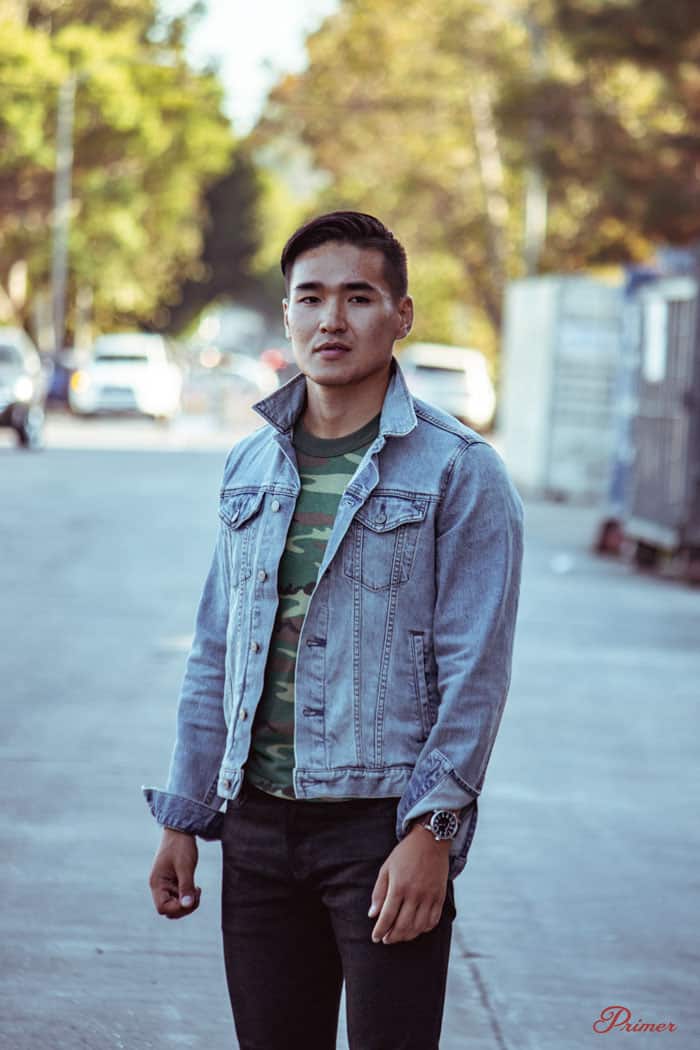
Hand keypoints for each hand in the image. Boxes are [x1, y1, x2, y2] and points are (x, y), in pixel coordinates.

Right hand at [149, 827, 201, 919]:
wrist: (181, 830)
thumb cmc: (181, 845)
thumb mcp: (185, 866)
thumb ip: (186, 886)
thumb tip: (187, 905)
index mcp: (157, 883)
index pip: (162, 907)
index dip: (178, 908)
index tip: (191, 897)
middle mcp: (159, 886)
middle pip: (169, 909)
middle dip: (184, 907)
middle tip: (197, 893)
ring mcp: (166, 885)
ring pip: (175, 905)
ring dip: (187, 902)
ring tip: (197, 890)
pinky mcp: (173, 882)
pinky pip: (179, 897)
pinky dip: (188, 896)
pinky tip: (196, 888)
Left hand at [368, 824, 449, 943]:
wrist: (431, 840)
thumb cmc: (405, 853)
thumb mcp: (386, 868)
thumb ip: (379, 892)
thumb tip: (373, 914)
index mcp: (399, 886)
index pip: (387, 916)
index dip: (380, 930)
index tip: (375, 937)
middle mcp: (415, 894)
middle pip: (403, 925)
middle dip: (392, 937)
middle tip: (386, 940)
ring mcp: (429, 896)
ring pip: (418, 926)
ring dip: (407, 936)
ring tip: (399, 937)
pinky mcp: (440, 897)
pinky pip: (433, 920)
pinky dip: (424, 929)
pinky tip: (417, 929)